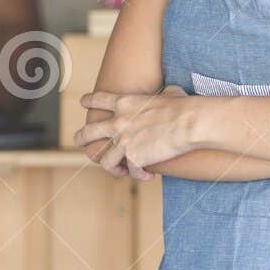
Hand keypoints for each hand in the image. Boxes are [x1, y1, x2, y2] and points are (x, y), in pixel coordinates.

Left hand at [75, 85, 198, 180]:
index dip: (88, 101)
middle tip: (81, 143)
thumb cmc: (184, 106)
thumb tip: (172, 93)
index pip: (97, 99)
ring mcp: (123, 142)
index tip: (83, 102)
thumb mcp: (169, 93)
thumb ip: (163, 95)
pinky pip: (131, 172)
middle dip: (81, 139)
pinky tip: (148, 175)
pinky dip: (139, 174)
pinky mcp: (133, 158)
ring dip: (110, 166)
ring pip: (103, 160)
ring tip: (118, 170)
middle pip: (88, 132)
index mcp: (125, 102)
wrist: (188, 123)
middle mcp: (118, 122)